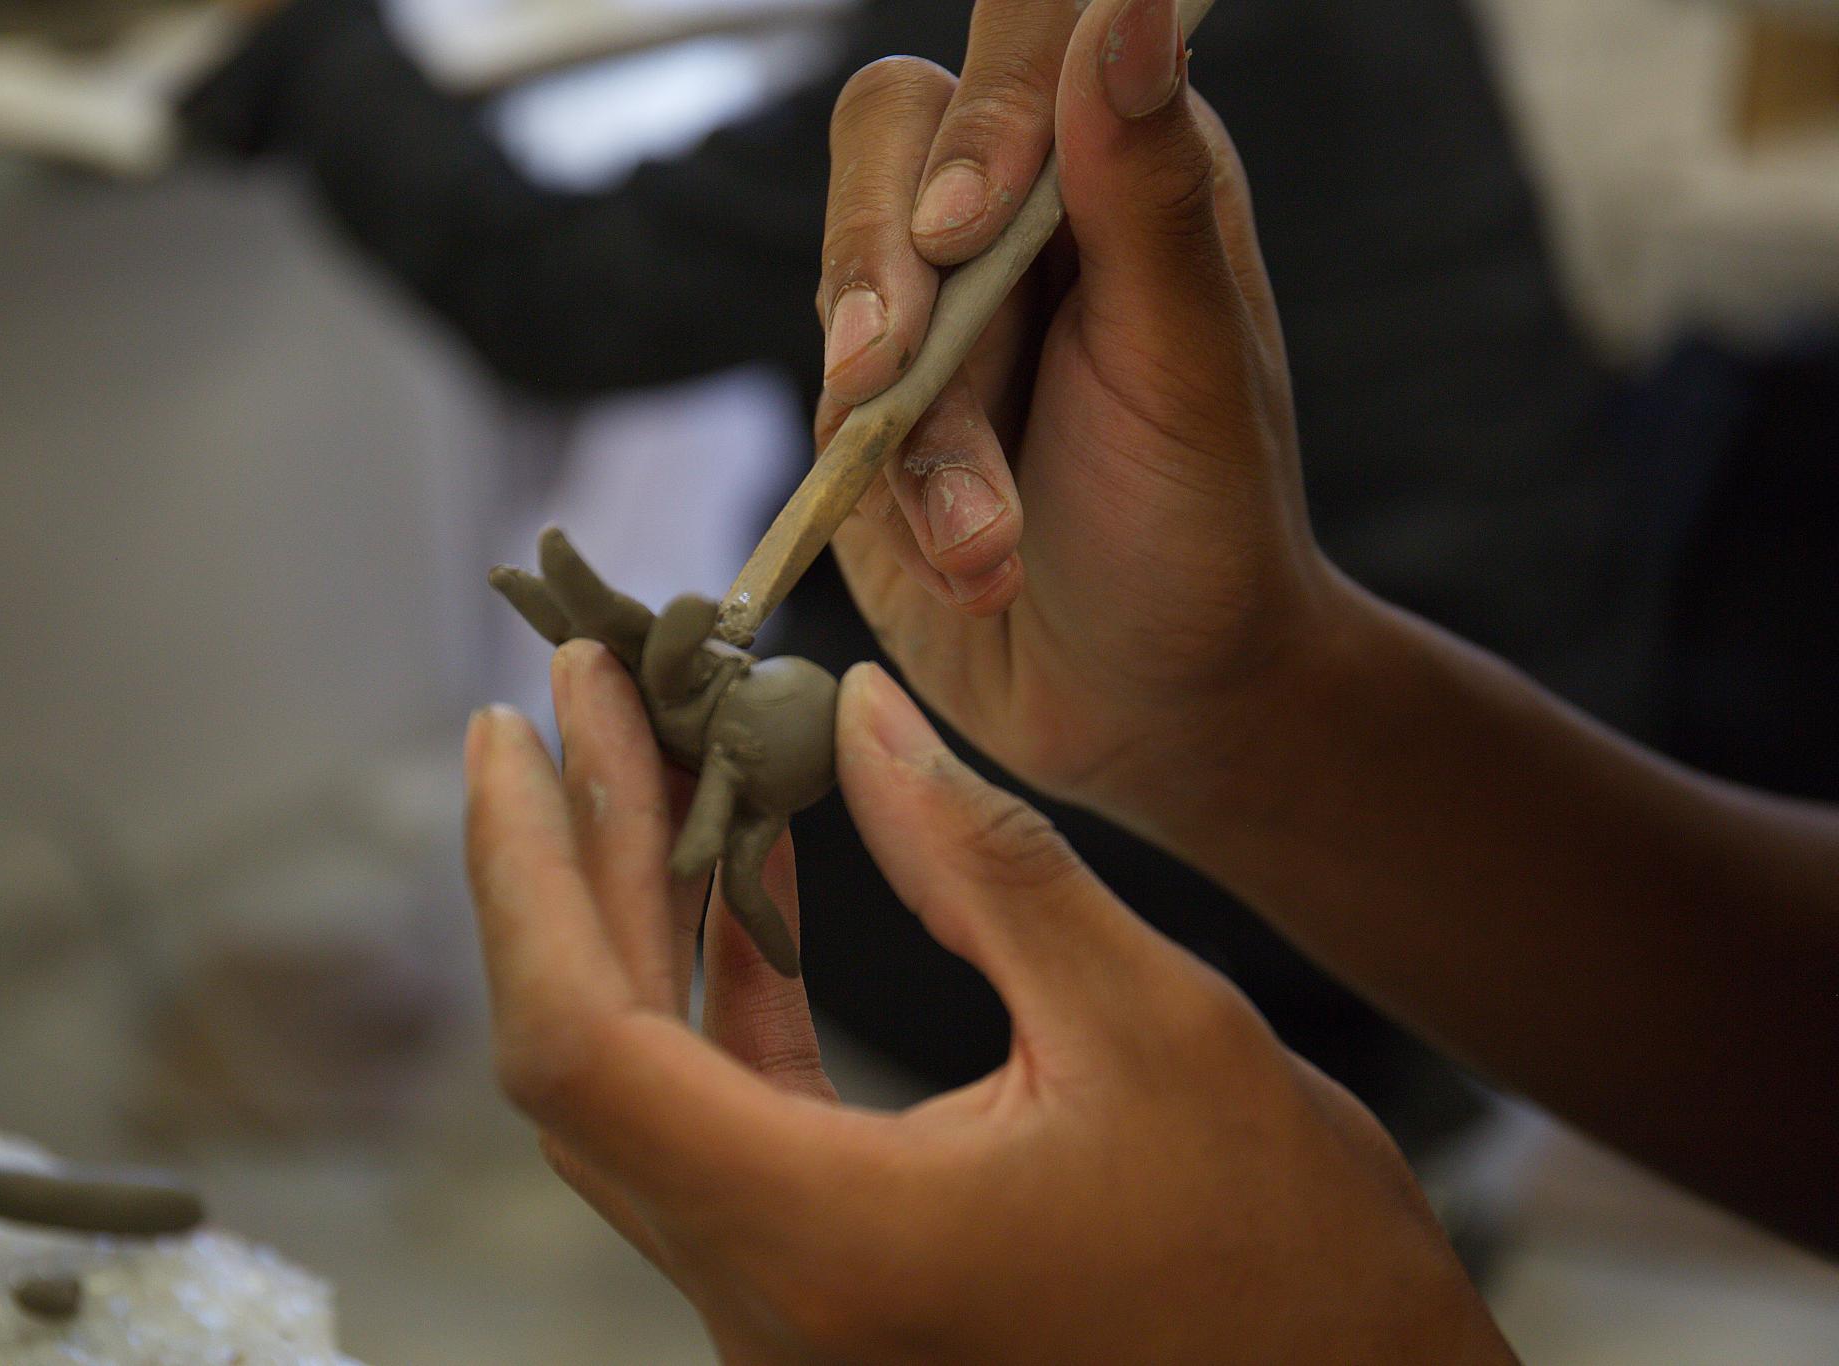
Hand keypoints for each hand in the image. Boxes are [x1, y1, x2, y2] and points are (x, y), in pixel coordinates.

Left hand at [463, 645, 1509, 1362]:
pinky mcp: (835, 1291)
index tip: (521, 728)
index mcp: (828, 1242)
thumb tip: (858, 715)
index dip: (528, 871)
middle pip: (588, 1058)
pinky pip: (728, 1122)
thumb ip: (985, 863)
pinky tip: (756, 876)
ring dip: (640, 917)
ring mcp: (793, 1310)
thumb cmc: (1292, 1265)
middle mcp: (772, 1299)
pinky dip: (724, 990)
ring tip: (655, 755)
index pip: (580, 1045)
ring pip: (647, 1089)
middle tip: (575, 699)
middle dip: (573, 858)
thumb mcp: (1154, 1029)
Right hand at [818, 0, 1338, 833]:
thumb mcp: (1189, 367)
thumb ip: (1148, 189)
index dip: (982, 110)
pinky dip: (891, 499)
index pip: (1021, 42)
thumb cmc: (1201, 532)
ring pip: (844, 292)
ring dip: (912, 430)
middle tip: (894, 373)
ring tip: (988, 537)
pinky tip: (967, 561)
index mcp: (1117, 171)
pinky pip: (824, 418)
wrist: (1147, 705)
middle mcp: (1012, 225)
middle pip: (885, 139)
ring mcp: (926, 321)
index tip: (968, 229)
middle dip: (882, 270)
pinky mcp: (863, 419)